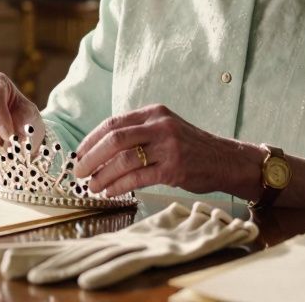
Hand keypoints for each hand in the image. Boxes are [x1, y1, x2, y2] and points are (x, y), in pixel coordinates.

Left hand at [72, 104, 253, 197]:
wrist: (225, 159)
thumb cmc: (190, 147)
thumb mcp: (165, 128)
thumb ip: (138, 133)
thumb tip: (100, 149)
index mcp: (154, 113)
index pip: (113, 123)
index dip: (91, 140)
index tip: (79, 154)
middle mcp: (160, 126)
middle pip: (114, 139)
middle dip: (91, 157)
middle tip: (79, 172)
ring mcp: (168, 146)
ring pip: (124, 160)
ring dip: (103, 175)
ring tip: (92, 186)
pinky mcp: (174, 168)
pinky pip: (138, 177)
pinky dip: (120, 186)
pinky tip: (110, 191)